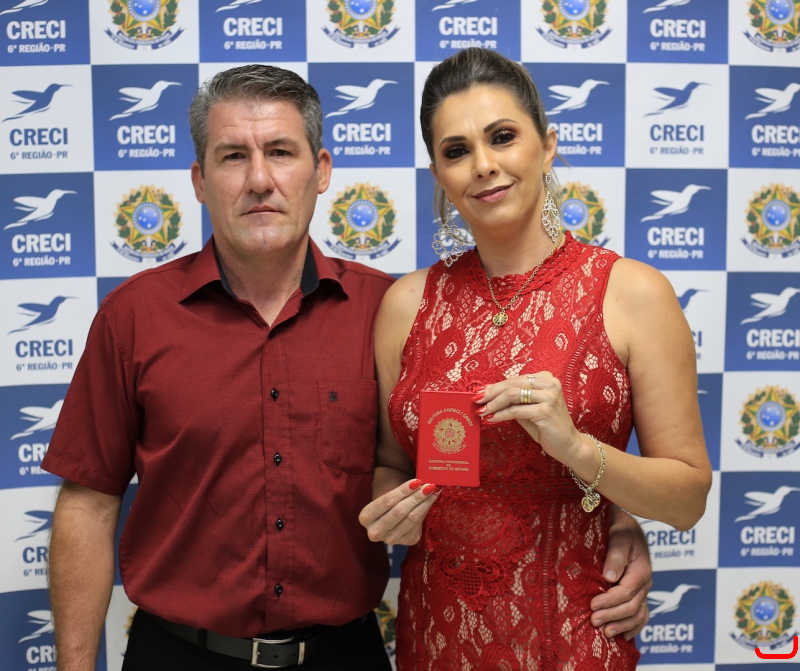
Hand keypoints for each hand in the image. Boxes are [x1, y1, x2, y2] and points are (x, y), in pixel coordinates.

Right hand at [358, 479, 439, 545]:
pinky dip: (425, 511)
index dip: (403, 491)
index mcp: (366, 517)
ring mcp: (391, 540)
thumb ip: (400, 490)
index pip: (387, 501)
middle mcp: (375, 532)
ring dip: (424, 503)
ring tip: (433, 491)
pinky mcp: (406, 542)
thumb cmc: (388, 500)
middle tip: (429, 486)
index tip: (417, 481)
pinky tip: (429, 501)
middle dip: (416, 497)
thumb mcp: (387, 493)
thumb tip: (420, 483)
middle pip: (400, 512)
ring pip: (411, 519)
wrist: (390, 515)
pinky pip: (418, 524)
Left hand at [476, 372, 581, 463]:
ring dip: (493, 404)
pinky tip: (491, 419)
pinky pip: (516, 411)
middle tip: (476, 400)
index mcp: (546, 379)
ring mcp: (549, 396)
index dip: (495, 386)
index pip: (515, 379)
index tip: (479, 392)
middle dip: (491, 393)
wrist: (568, 445)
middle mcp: (550, 384)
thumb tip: (488, 397)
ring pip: (512, 395)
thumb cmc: (547, 426)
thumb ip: (514, 400)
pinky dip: (500, 415)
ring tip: (481, 411)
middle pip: (512, 384)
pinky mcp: (545, 411)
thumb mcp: (529, 409)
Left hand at [590, 510, 651, 639]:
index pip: (626, 591)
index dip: (609, 601)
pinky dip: (634, 627)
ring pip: (638, 614)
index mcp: (641, 569)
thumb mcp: (618, 537)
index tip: (592, 605)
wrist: (627, 528)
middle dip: (612, 615)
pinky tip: (623, 636)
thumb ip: (615, 556)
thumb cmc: (621, 530)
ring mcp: (643, 590)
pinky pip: (641, 615)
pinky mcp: (638, 594)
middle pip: (631, 605)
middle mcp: (645, 582)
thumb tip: (609, 577)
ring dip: (622, 625)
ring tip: (606, 633)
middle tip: (594, 621)